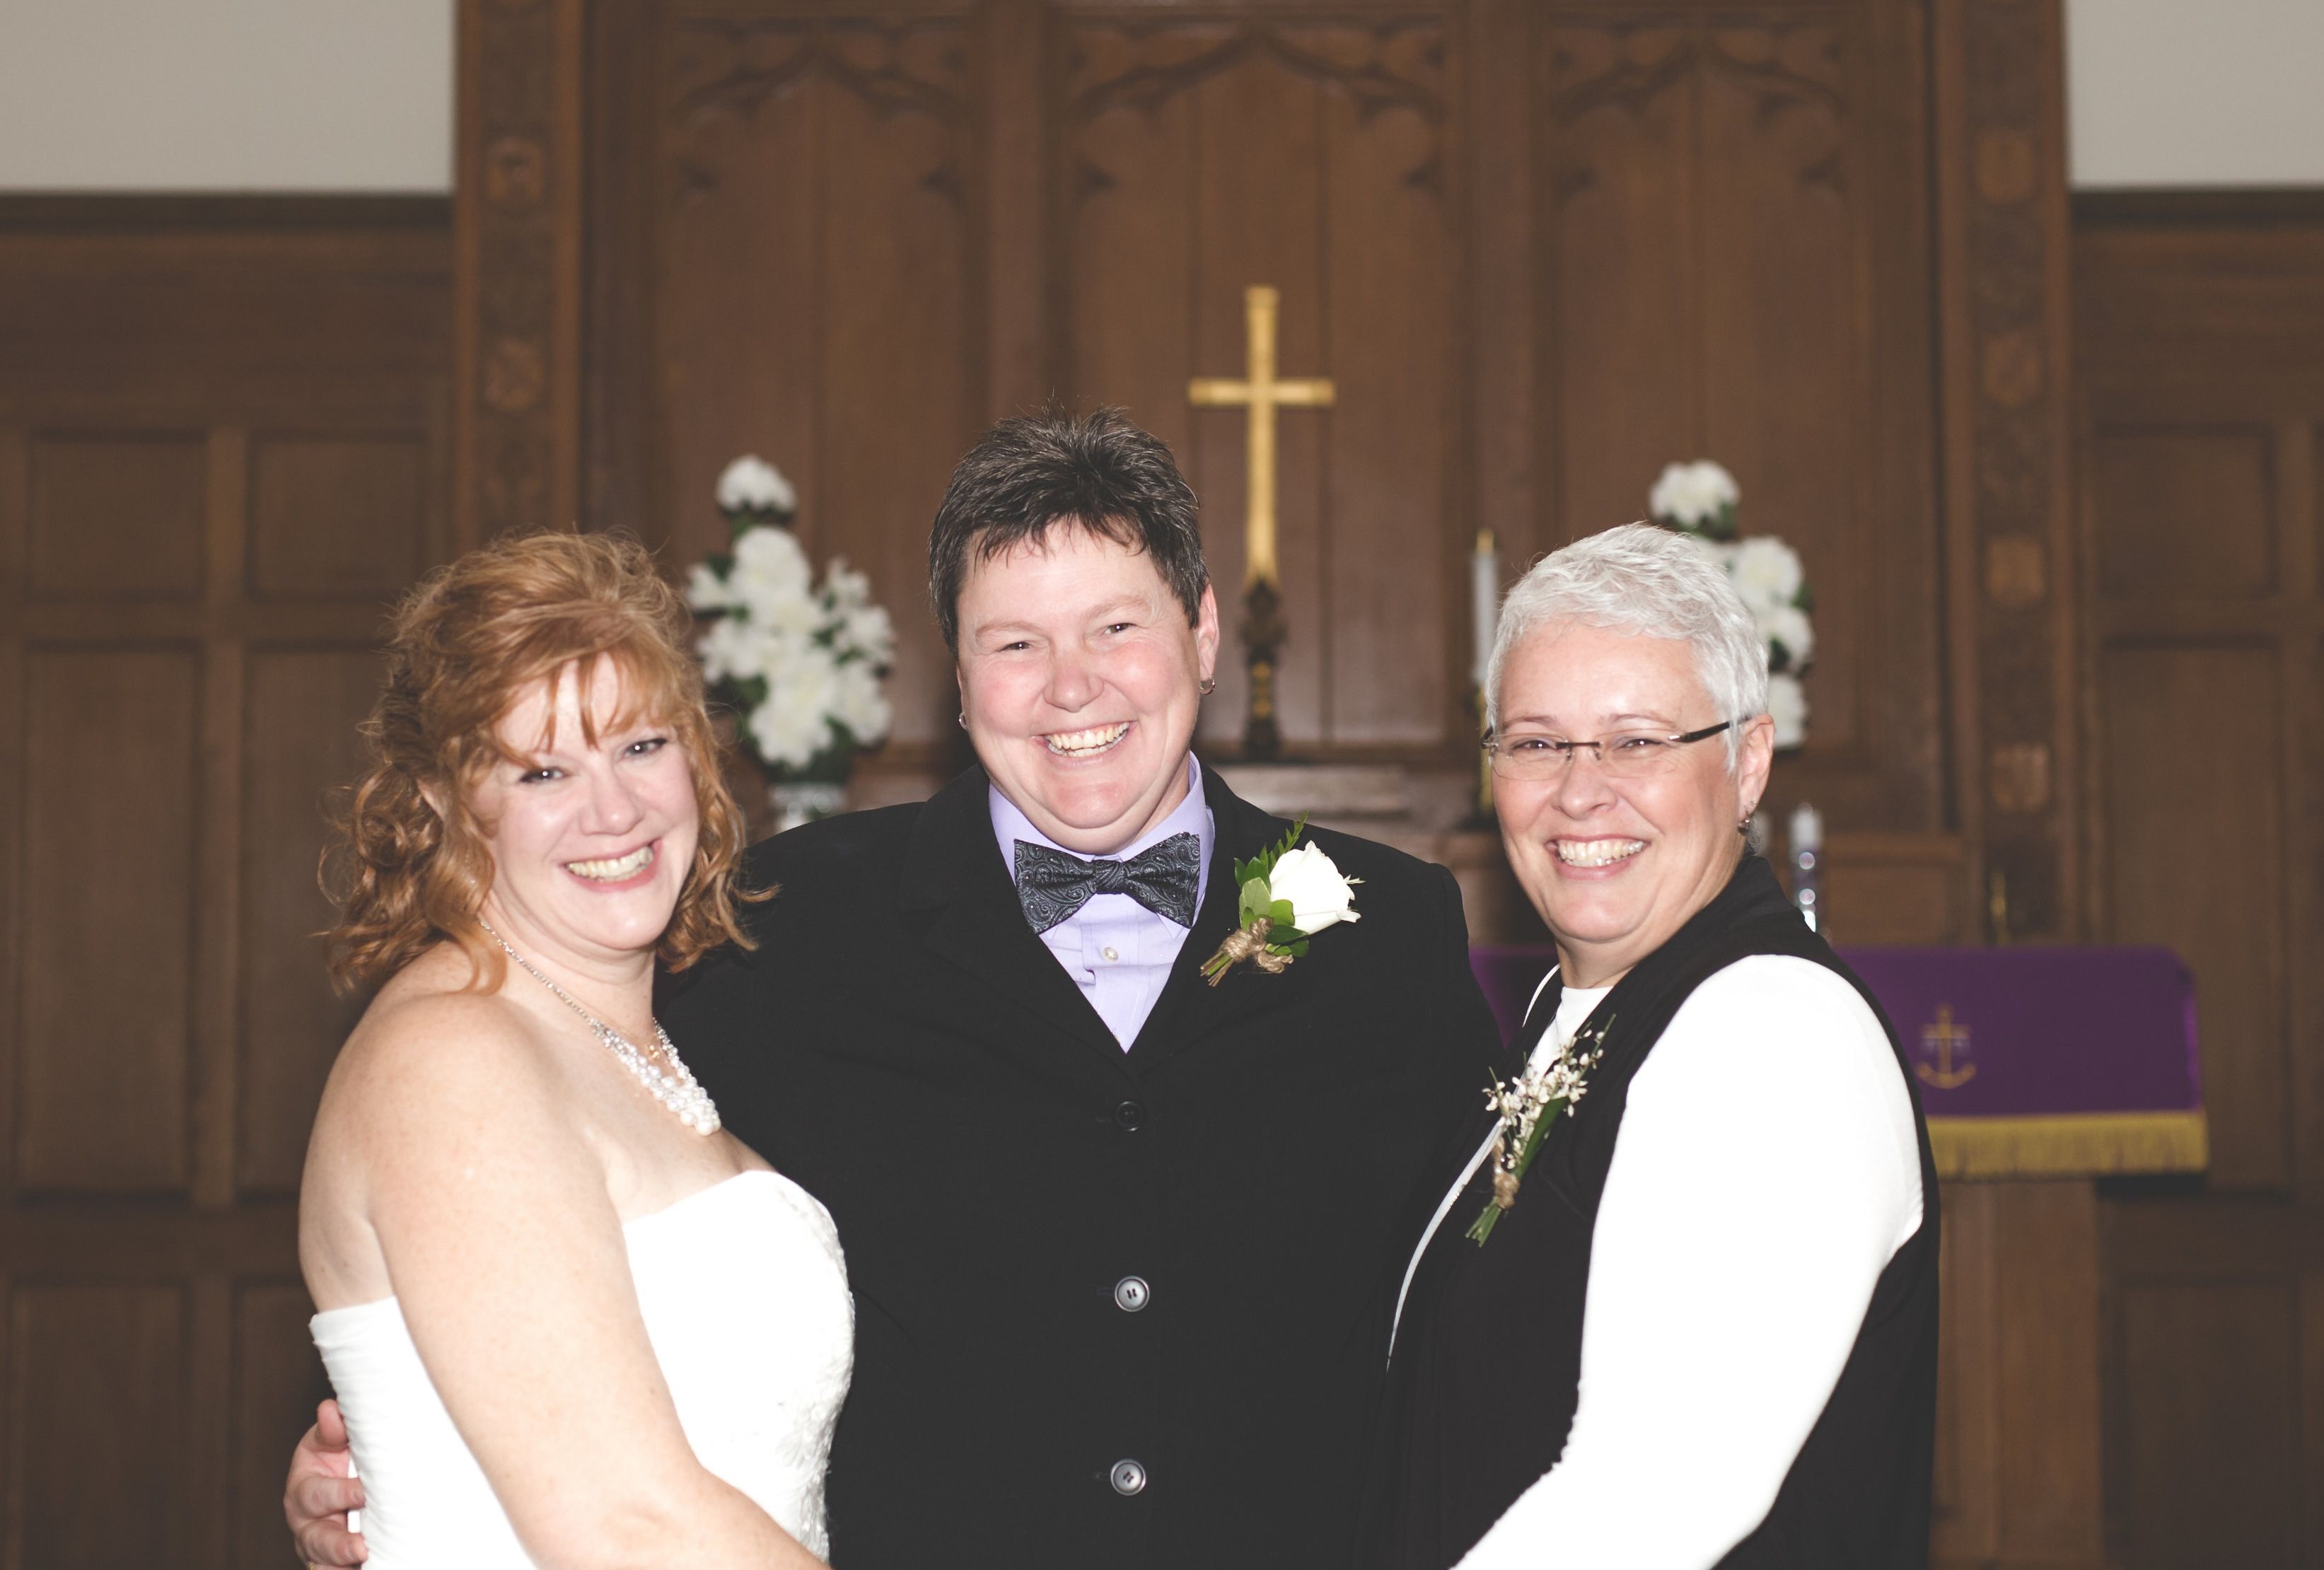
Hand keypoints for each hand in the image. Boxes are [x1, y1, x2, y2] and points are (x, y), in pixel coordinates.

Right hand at [284, 1399, 367, 1565]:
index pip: (316, 1494)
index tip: (364, 1493)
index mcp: (304, 1486)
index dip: (339, 1495)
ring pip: (322, 1562)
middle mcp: (306, 1520)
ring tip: (361, 1560)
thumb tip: (330, 1409)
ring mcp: (317, 1545)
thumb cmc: (343, 1455)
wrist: (354, 1480)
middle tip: (361, 1545)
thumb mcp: (336, 1440)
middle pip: (315, 1537)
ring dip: (340, 1563)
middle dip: (338, 1542)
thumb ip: (335, 1429)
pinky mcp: (330, 1562)